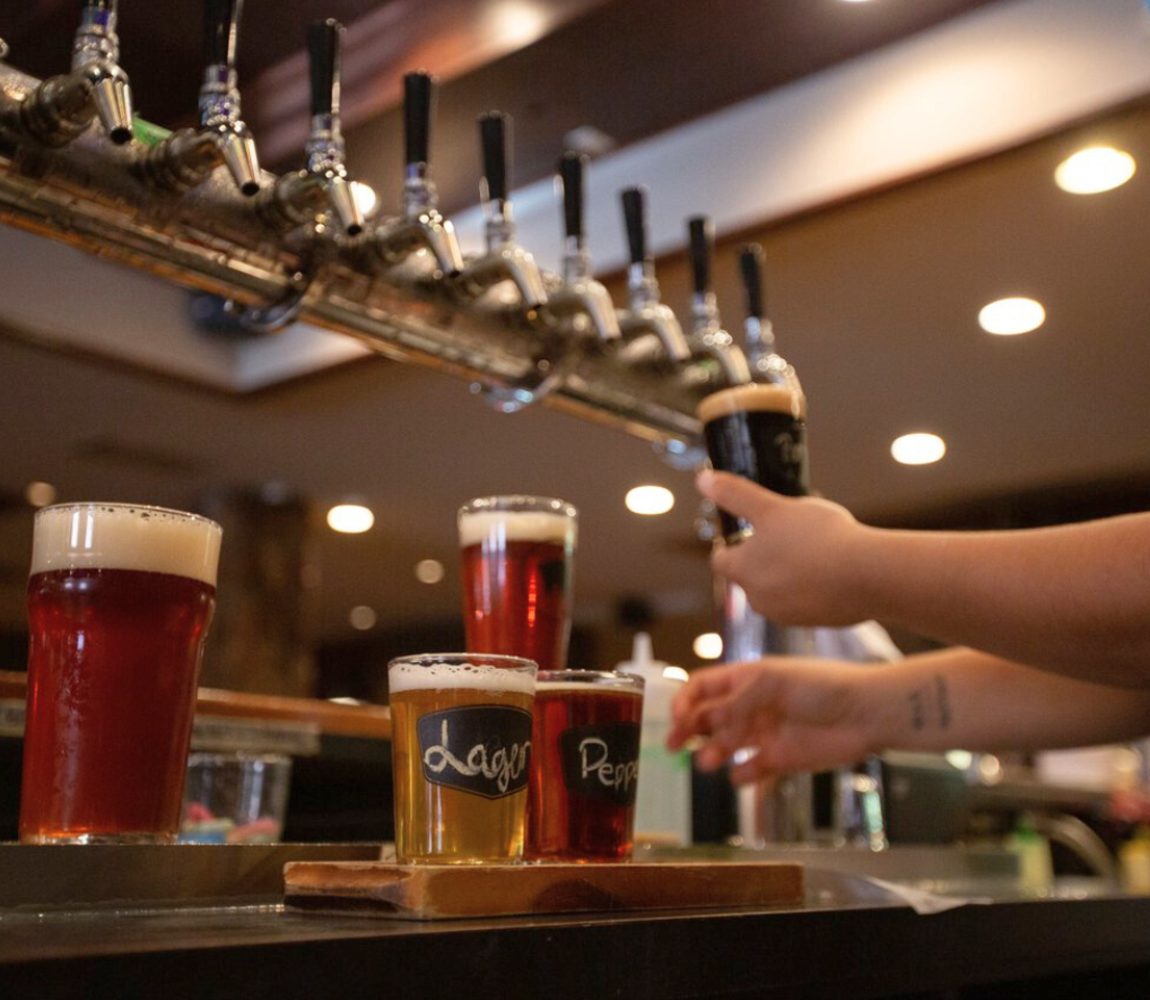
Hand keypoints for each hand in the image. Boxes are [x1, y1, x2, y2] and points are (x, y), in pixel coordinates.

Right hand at [666, 658, 881, 783]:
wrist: (866, 714)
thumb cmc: (822, 686)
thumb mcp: (772, 681)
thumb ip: (736, 699)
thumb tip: (705, 716)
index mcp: (747, 679)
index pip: (703, 687)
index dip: (685, 700)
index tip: (676, 716)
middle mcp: (751, 706)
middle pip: (708, 718)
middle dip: (687, 729)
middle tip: (673, 745)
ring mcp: (765, 733)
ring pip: (724, 746)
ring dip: (711, 753)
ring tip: (710, 761)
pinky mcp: (780, 760)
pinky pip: (750, 771)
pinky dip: (741, 775)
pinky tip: (742, 773)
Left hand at [698, 470, 873, 626]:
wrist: (867, 575)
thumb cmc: (817, 537)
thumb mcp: (773, 507)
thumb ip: (736, 495)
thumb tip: (702, 479)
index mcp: (742, 571)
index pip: (721, 560)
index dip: (729, 544)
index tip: (745, 532)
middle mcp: (758, 599)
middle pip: (750, 575)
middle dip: (764, 556)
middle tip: (787, 534)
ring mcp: (786, 614)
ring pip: (778, 588)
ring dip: (788, 572)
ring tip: (814, 549)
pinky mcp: (814, 622)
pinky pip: (804, 601)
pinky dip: (811, 586)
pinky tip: (832, 568)